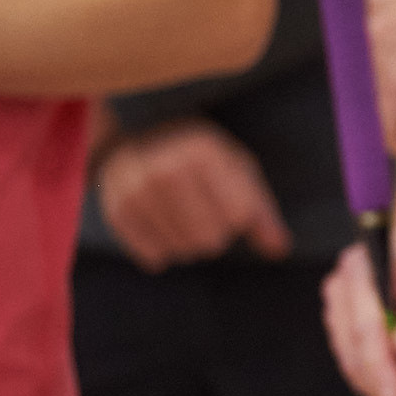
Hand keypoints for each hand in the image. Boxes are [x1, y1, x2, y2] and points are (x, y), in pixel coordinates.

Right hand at [96, 117, 291, 270]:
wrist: (138, 140)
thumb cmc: (201, 159)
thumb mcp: (238, 170)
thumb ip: (261, 211)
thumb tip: (280, 250)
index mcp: (204, 151)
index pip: (238, 216)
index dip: (239, 217)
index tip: (229, 201)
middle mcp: (166, 168)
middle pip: (210, 238)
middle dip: (215, 233)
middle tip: (204, 211)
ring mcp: (135, 190)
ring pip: (183, 250)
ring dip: (190, 243)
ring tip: (183, 215)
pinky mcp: (116, 211)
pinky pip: (154, 255)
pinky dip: (164, 249)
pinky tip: (162, 225)